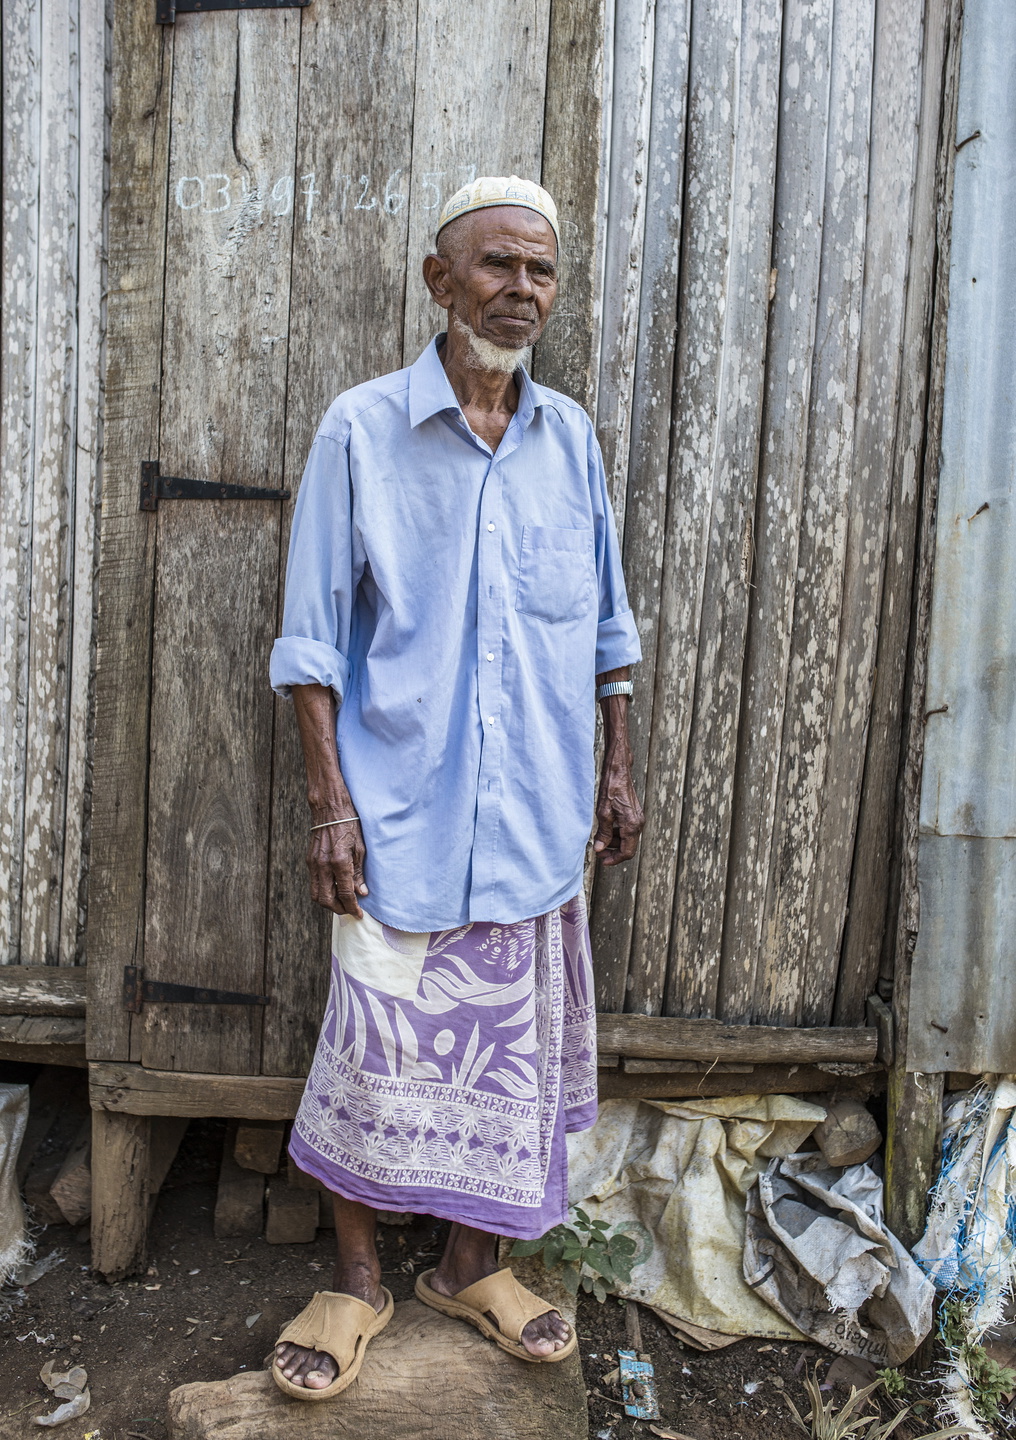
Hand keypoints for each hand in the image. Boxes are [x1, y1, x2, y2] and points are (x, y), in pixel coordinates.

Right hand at [307, 818, 368, 918]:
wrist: (329, 808)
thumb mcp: (360, 848)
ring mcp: (314, 863)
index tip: (359, 914)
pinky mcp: (310, 860)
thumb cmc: (349, 824)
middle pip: (326, 900)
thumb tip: (361, 892)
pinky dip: (323, 891)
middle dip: (338, 909)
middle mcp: (323, 865)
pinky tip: (333, 890)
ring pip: (316, 894)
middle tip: (350, 911)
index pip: (345, 893)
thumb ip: (359, 872)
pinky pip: (314, 883)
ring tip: (341, 904)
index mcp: (339, 862)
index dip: (352, 907)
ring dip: (328, 903)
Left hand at [593, 743, 643, 865]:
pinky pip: (627, 830)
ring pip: (627, 840)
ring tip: (600, 841)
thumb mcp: (603, 812)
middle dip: (613, 852)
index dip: (614, 859)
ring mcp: (638, 818)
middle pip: (628, 848)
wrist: (618, 771)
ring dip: (614, 843)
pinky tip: (605, 830)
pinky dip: (617, 834)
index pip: (627, 852)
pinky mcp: (635, 814)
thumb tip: (600, 849)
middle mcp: (638, 823)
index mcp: (631, 825)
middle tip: (599, 852)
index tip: (602, 861)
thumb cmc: (611, 788)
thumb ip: (603, 833)